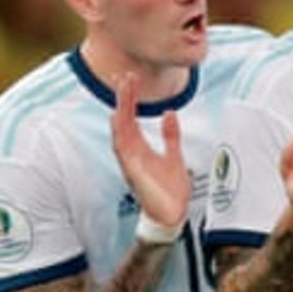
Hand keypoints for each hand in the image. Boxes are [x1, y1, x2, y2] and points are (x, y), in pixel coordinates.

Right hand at [111, 73, 190, 228]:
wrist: (172, 215)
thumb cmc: (170, 190)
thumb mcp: (174, 155)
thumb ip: (170, 135)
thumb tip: (169, 113)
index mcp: (140, 147)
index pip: (131, 117)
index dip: (130, 98)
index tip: (131, 78)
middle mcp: (131, 152)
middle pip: (123, 120)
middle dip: (123, 98)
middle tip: (125, 76)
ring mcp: (130, 162)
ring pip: (120, 130)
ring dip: (121, 109)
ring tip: (124, 90)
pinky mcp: (133, 172)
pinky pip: (122, 150)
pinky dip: (119, 133)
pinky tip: (118, 118)